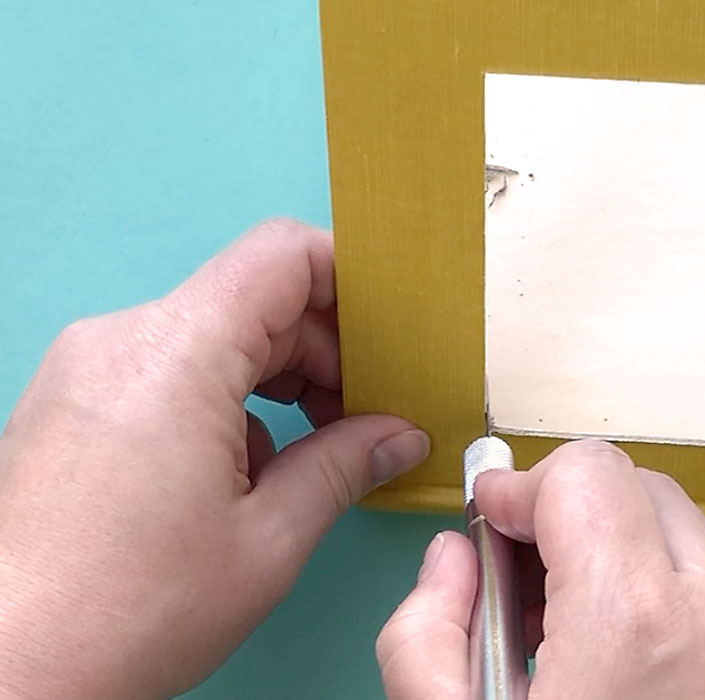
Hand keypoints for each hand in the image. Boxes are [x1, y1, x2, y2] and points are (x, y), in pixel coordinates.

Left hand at [0, 219, 429, 699]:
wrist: (3, 675)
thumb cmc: (128, 612)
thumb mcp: (267, 540)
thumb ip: (344, 465)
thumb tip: (400, 436)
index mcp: (175, 352)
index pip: (283, 255)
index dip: (351, 281)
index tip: (389, 337)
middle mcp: (122, 338)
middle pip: (254, 300)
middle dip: (324, 351)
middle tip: (368, 416)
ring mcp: (89, 367)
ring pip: (215, 337)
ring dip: (278, 381)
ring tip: (313, 451)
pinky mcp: (73, 400)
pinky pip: (171, 370)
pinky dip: (225, 403)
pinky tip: (244, 474)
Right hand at [376, 440, 704, 699]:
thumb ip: (424, 635)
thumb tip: (455, 562)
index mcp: (641, 626)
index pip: (586, 470)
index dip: (523, 489)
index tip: (494, 522)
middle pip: (638, 491)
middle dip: (571, 519)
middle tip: (523, 585)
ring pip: (682, 540)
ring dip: (619, 562)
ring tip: (574, 643)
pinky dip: (669, 608)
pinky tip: (629, 674)